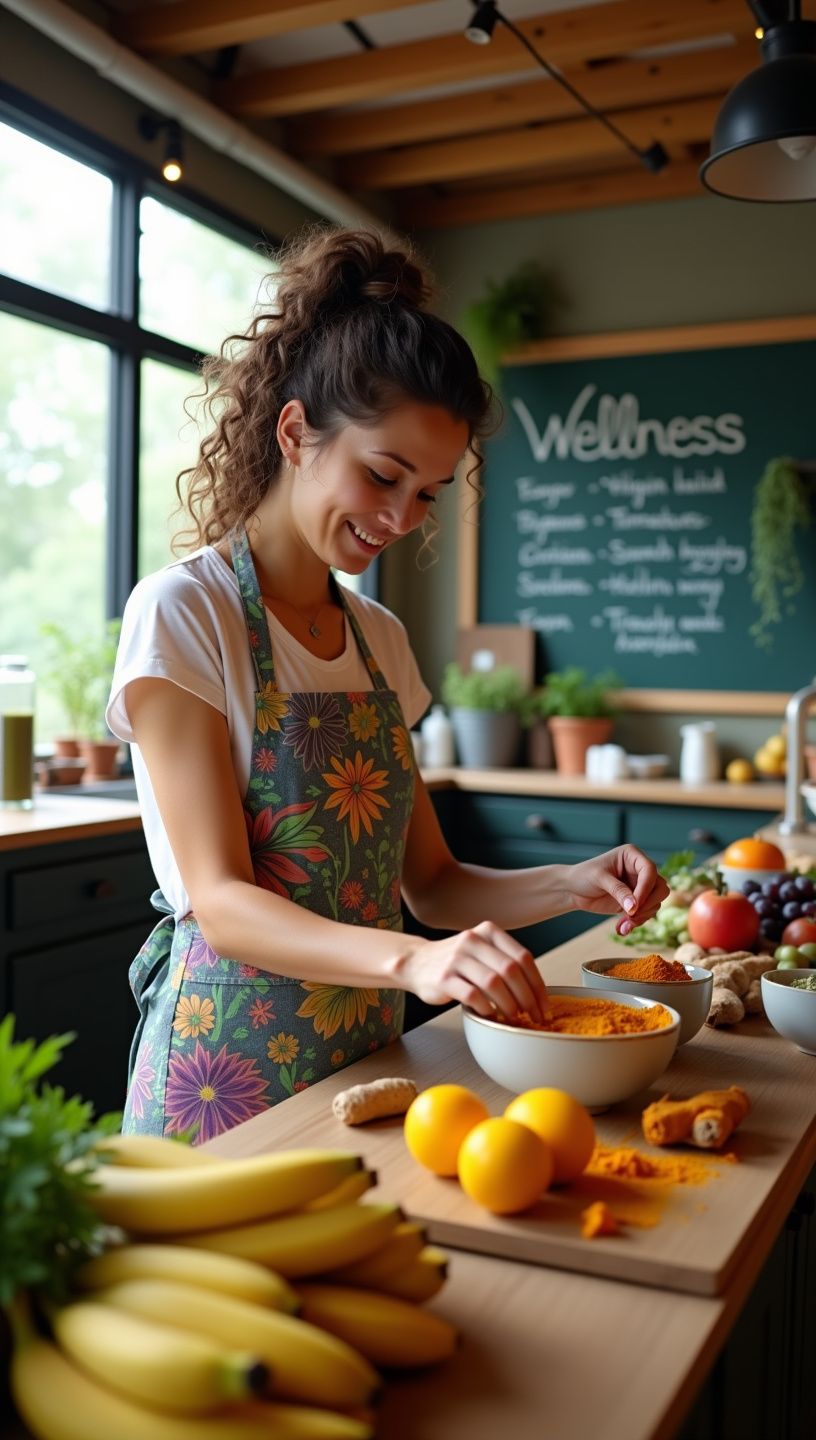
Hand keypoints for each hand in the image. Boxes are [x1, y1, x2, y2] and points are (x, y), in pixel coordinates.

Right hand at [403, 921, 548, 1022]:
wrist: (416, 962)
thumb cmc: (456, 962)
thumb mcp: (482, 950)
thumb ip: (506, 961)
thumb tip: (537, 993)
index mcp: (489, 931)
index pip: (523, 957)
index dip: (538, 984)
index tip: (544, 1005)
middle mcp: (473, 940)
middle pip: (511, 970)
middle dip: (527, 997)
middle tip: (533, 1015)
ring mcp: (457, 958)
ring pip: (493, 982)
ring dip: (508, 1004)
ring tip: (512, 1016)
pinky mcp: (443, 978)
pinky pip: (472, 995)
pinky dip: (486, 1008)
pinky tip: (490, 1014)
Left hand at [565, 846, 669, 935]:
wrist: (573, 890)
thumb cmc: (583, 876)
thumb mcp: (599, 879)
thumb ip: (617, 890)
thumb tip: (634, 907)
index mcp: (632, 855)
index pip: (649, 870)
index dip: (645, 889)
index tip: (634, 906)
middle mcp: (639, 869)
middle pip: (660, 887)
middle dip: (648, 904)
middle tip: (631, 916)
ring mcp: (639, 886)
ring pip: (656, 902)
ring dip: (642, 917)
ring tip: (623, 925)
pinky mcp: (636, 901)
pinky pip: (646, 913)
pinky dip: (636, 923)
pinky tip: (622, 929)